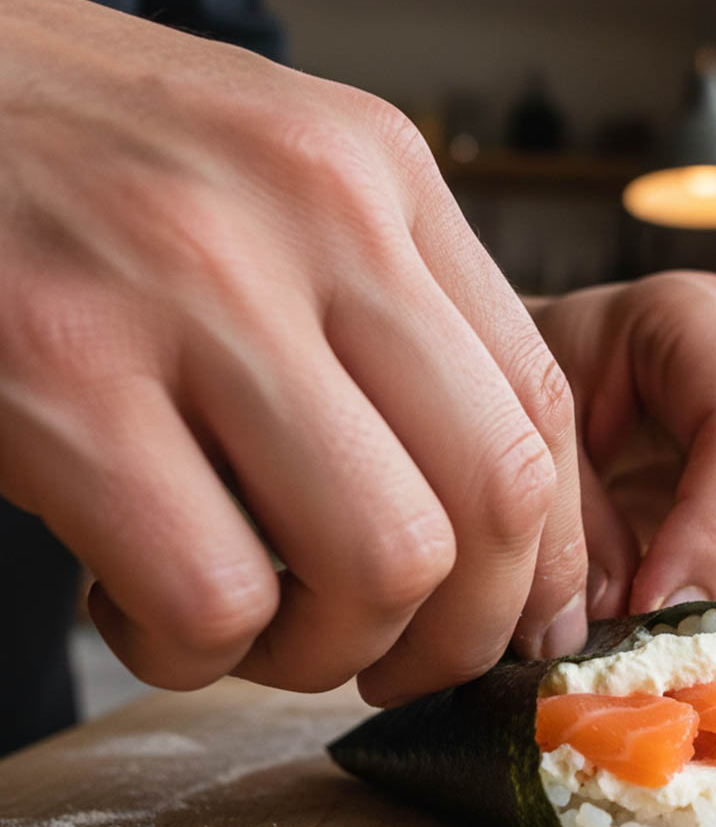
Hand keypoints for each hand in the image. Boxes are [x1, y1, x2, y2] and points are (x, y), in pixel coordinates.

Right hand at [0, 0, 586, 702]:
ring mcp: (190, 289)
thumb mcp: (279, 194)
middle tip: (398, 661)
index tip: (516, 623)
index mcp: (381, 177)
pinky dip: (194, 652)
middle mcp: (314, 218)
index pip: (541, 406)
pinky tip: (134, 602)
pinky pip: (214, 598)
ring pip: (380, 563)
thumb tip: (490, 519)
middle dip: (464, 632)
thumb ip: (391, 321)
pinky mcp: (60, 374)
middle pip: (493, 496)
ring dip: (329, 651)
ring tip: (254, 625)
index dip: (545, 555)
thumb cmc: (92, 165)